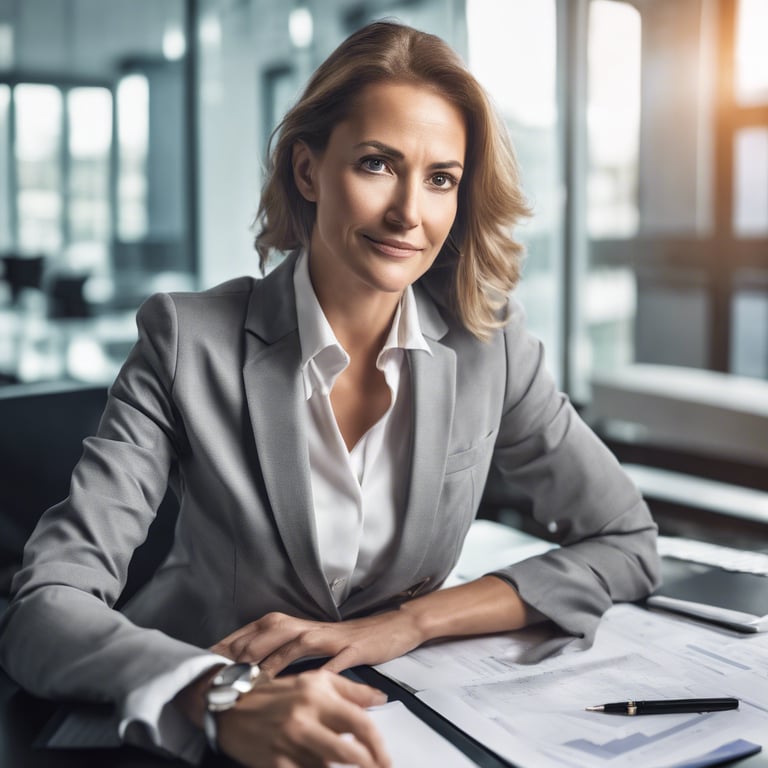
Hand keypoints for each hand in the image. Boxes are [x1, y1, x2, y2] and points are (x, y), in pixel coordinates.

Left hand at [211, 610, 423, 675]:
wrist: (391, 628)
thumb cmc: (349, 639)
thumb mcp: (314, 641)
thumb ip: (285, 649)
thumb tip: (251, 665)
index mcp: (298, 625)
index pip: (256, 629)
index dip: (231, 642)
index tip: (206, 660)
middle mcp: (310, 627)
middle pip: (269, 632)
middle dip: (242, 651)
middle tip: (219, 671)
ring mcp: (331, 637)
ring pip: (295, 644)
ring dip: (272, 662)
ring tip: (252, 680)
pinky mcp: (353, 650)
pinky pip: (332, 663)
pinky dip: (317, 674)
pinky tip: (305, 687)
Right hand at [216, 670, 389, 767]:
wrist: (231, 707)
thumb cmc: (277, 694)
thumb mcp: (315, 681)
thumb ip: (351, 689)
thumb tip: (381, 698)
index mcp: (317, 694)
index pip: (359, 722)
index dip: (377, 744)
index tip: (386, 758)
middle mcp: (304, 718)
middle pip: (348, 753)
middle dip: (368, 765)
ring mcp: (287, 743)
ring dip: (338, 767)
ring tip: (343, 762)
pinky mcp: (274, 763)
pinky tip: (317, 765)